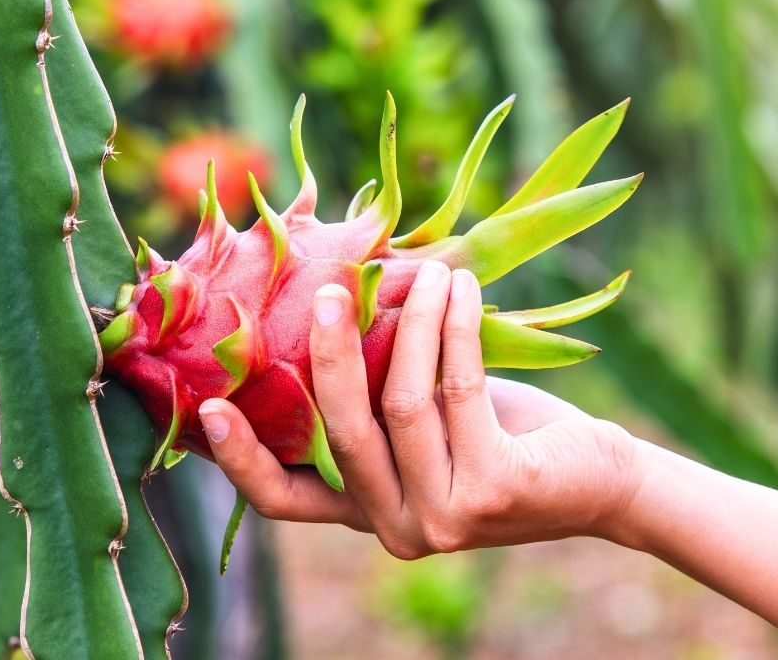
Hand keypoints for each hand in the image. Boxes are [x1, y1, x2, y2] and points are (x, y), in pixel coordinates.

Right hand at [198, 263, 639, 558]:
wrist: (593, 477)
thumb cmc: (494, 431)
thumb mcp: (423, 416)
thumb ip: (371, 387)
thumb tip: (326, 296)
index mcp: (366, 511)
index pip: (286, 501)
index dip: (242, 460)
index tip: (208, 407)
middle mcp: (397, 528)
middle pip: (340, 432)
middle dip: (329, 350)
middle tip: (333, 288)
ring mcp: (445, 520)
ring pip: (401, 400)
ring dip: (412, 320)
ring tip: (428, 271)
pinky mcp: (494, 492)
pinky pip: (458, 387)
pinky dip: (455, 326)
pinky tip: (461, 288)